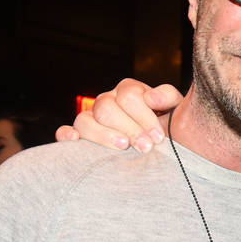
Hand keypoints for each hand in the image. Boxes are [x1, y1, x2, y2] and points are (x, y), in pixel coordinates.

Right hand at [54, 80, 184, 152]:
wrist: (165, 149)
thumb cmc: (170, 130)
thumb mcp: (176, 111)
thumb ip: (168, 98)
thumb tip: (151, 97)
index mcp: (128, 92)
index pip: (128, 95)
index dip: (143, 116)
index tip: (159, 137)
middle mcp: (107, 102)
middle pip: (106, 108)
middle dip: (129, 128)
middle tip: (146, 147)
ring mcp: (92, 119)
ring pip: (85, 120)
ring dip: (103, 135)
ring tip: (123, 147)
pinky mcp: (81, 137)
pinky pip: (64, 132)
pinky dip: (66, 135)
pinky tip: (75, 140)